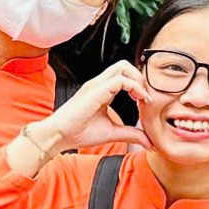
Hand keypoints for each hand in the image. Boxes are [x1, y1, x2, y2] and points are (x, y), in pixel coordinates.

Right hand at [31, 60, 145, 159]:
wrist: (59, 136)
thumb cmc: (79, 133)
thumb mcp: (112, 132)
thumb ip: (131, 134)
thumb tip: (149, 142)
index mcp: (102, 90)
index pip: (124, 76)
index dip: (139, 85)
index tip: (146, 102)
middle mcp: (100, 84)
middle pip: (125, 66)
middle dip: (140, 77)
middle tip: (145, 96)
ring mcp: (97, 85)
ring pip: (123, 67)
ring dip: (138, 80)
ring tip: (143, 97)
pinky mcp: (96, 90)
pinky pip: (120, 80)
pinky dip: (134, 87)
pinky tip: (138, 100)